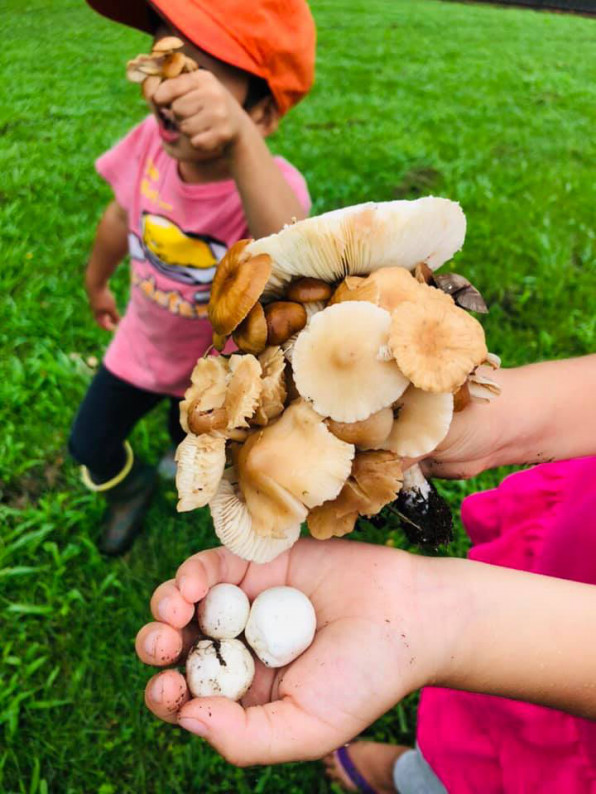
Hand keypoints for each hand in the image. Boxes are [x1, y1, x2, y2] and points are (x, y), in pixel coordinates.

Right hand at [85, 281, 119, 330]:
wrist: (95, 283)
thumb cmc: (104, 297)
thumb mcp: (111, 308)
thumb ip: (115, 316)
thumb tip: (119, 323)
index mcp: (97, 314)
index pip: (102, 324)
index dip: (108, 328)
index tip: (115, 329)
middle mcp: (95, 309)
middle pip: (101, 318)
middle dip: (108, 321)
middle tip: (115, 323)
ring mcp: (95, 302)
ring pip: (101, 310)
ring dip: (107, 313)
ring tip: (113, 314)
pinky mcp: (97, 295)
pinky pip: (102, 303)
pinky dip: (107, 306)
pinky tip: (111, 303)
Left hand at [135, 539, 453, 765]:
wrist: (407, 615)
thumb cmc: (363, 679)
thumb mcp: (306, 727)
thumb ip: (244, 737)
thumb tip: (185, 718)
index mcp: (245, 695)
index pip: (186, 698)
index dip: (165, 694)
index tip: (169, 687)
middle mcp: (238, 648)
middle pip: (176, 646)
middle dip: (156, 646)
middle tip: (163, 645)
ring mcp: (245, 603)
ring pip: (184, 603)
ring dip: (165, 605)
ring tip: (176, 610)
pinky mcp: (257, 564)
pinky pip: (211, 566)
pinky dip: (192, 573)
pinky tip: (194, 585)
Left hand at [152, 71, 248, 156]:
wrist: (239, 129)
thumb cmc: (208, 108)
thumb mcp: (195, 90)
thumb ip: (172, 89)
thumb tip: (150, 96)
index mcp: (203, 78)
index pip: (170, 87)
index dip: (160, 97)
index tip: (160, 102)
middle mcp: (213, 93)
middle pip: (176, 109)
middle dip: (180, 116)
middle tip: (194, 116)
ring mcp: (220, 114)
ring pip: (185, 127)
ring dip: (189, 131)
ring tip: (202, 126)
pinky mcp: (223, 133)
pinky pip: (195, 142)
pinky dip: (198, 143)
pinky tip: (209, 137)